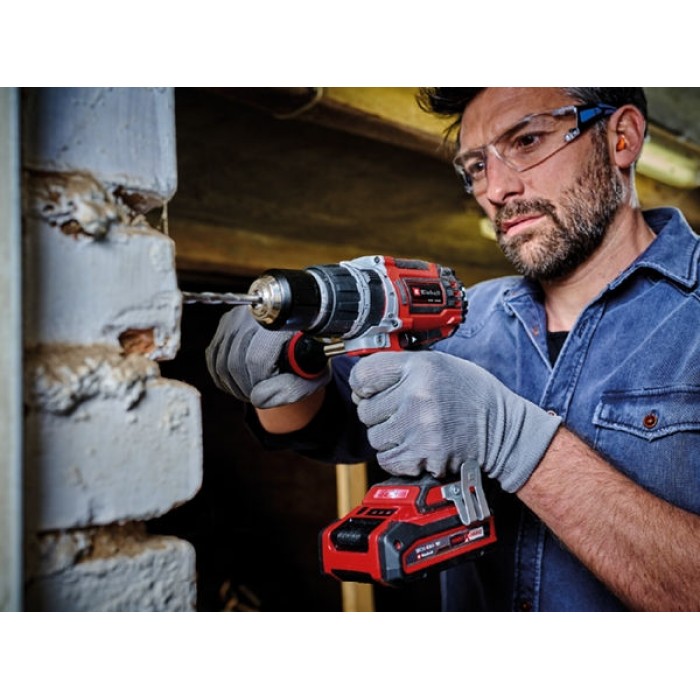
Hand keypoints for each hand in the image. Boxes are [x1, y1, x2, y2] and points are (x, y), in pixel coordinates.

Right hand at [206, 307, 330, 408]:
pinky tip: (239, 381)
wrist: (301, 339)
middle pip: (236, 361)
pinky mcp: (226, 322)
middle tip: (259, 395)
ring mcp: (239, 316)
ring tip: (251, 390)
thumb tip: (259, 398)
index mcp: (286, 323)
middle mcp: (259, 313)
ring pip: (221, 360)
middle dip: (246, 387)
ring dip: (234, 384)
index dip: (259, 382)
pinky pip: (213, 357)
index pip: (258, 358)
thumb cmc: (309, 358)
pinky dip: (223, 376)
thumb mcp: (312, 377)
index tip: (269, 391)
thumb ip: (291, 389)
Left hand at [349, 351, 561, 491]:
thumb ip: (400, 368)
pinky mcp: (423, 454)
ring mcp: (420, 426)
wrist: (503, 431)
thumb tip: (360, 383)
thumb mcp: (438, 365)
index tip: (372, 390)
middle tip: (406, 412)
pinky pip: (386, 459)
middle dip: (381, 413)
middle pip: (366, 410)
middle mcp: (419, 394)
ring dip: (390, 437)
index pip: (363, 375)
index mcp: (421, 366)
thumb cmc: (471, 396)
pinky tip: (418, 446)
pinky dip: (398, 457)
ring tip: (415, 429)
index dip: (364, 385)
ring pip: (375, 437)